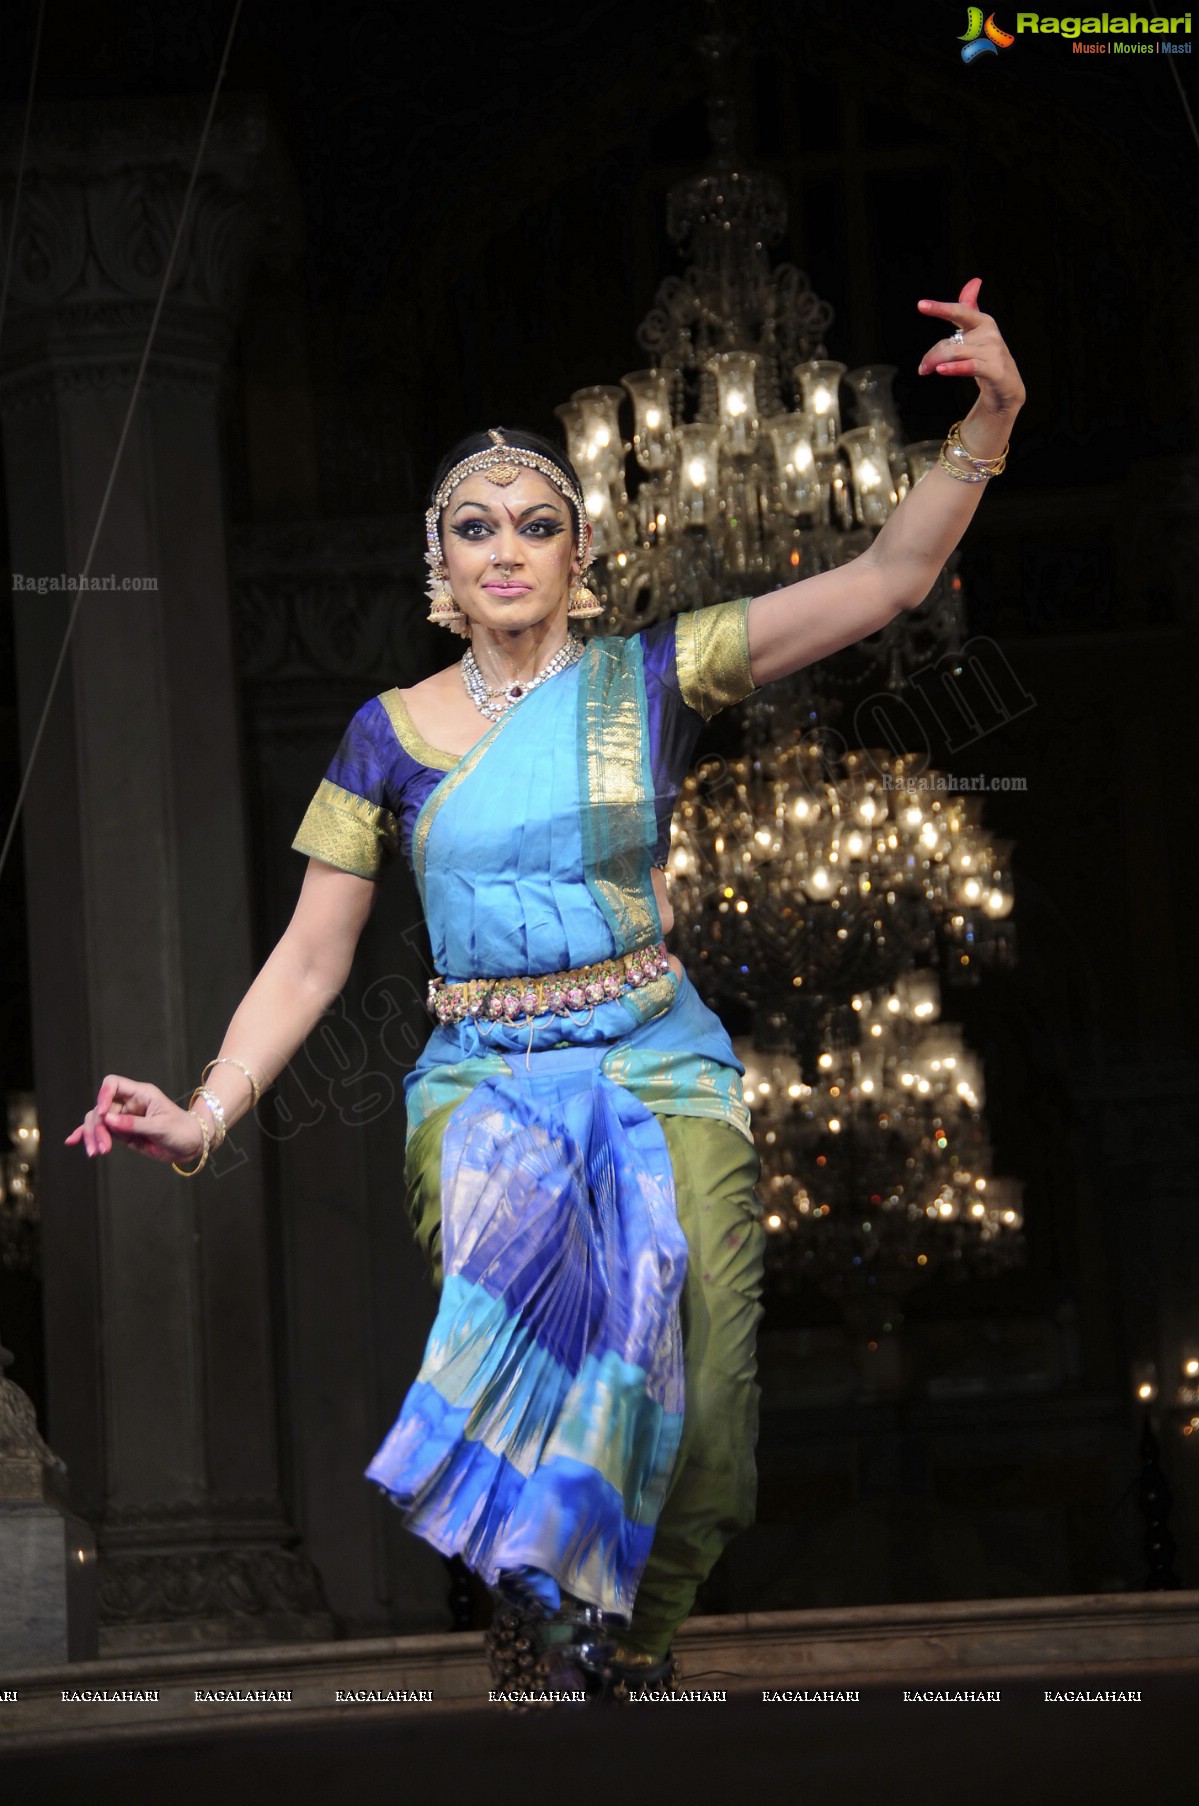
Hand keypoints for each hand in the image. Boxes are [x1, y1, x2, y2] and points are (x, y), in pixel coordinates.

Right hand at [65, 1075, 202, 1164]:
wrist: (191, 1145)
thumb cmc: (181, 1130)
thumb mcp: (160, 1127)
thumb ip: (134, 1124)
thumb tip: (108, 1120)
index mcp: (140, 1094)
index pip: (113, 1084)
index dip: (103, 1094)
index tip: (102, 1114)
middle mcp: (129, 1103)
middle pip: (100, 1107)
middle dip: (97, 1127)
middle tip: (102, 1148)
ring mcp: (123, 1118)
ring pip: (98, 1121)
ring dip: (93, 1136)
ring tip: (96, 1153)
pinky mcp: (122, 1133)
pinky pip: (102, 1132)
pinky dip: (87, 1136)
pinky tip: (73, 1141)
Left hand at [916, 278, 1025, 416]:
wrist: (1007, 386)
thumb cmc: (987, 357)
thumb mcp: (978, 332)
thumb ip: (971, 309)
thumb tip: (975, 281)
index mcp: (983, 322)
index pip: (959, 312)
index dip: (940, 308)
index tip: (920, 305)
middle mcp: (989, 333)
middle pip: (951, 341)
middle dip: (932, 354)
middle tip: (922, 368)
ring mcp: (993, 351)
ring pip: (955, 353)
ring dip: (936, 362)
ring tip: (925, 370)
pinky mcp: (995, 369)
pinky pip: (969, 366)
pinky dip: (954, 368)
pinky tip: (941, 370)